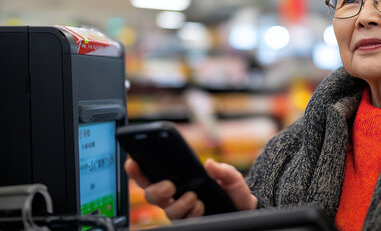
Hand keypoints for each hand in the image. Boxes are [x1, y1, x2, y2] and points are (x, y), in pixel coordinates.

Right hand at [124, 158, 256, 219]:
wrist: (245, 211)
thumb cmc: (233, 193)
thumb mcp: (232, 178)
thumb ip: (224, 170)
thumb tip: (210, 164)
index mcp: (180, 181)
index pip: (153, 175)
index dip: (138, 170)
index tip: (132, 162)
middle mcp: (176, 197)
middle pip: (152, 195)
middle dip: (155, 189)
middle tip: (169, 185)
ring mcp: (182, 211)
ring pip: (167, 210)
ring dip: (179, 203)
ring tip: (193, 196)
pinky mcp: (192, 222)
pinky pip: (182, 221)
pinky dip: (191, 212)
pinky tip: (200, 206)